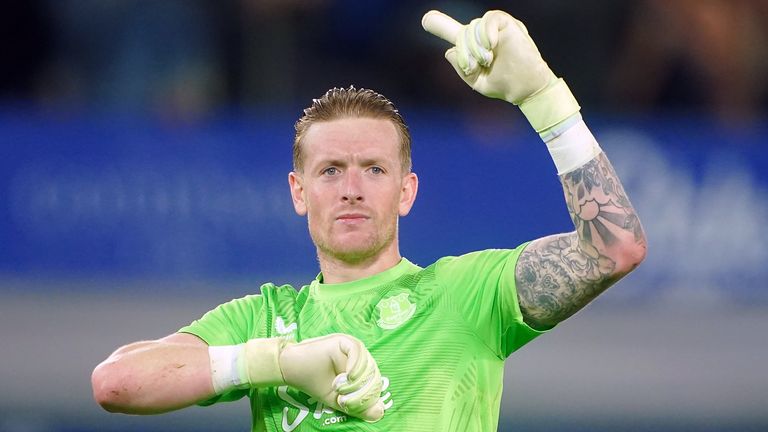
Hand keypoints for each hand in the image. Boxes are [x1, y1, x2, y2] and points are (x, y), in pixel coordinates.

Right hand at [242, 334, 383, 421]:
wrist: (292, 369)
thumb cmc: (313, 382)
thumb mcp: (338, 400)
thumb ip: (358, 407)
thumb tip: (380, 412)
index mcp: (360, 371)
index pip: (374, 384)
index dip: (366, 398)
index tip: (348, 406)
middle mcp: (359, 358)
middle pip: (374, 375)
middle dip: (362, 392)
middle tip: (344, 400)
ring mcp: (352, 348)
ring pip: (368, 365)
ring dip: (356, 382)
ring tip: (338, 389)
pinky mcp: (343, 341)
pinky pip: (358, 352)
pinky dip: (356, 366)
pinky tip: (346, 378)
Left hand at [422, 10, 579, 131]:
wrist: (525, 89)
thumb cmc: (504, 86)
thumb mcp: (476, 81)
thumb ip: (462, 67)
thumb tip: (449, 51)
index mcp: (474, 48)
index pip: (456, 33)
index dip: (439, 25)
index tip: (426, 20)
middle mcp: (483, 37)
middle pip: (462, 33)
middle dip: (464, 50)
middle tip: (474, 66)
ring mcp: (495, 30)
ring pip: (474, 26)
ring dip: (475, 45)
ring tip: (487, 60)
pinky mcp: (508, 25)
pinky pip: (491, 18)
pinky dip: (486, 32)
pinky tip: (491, 46)